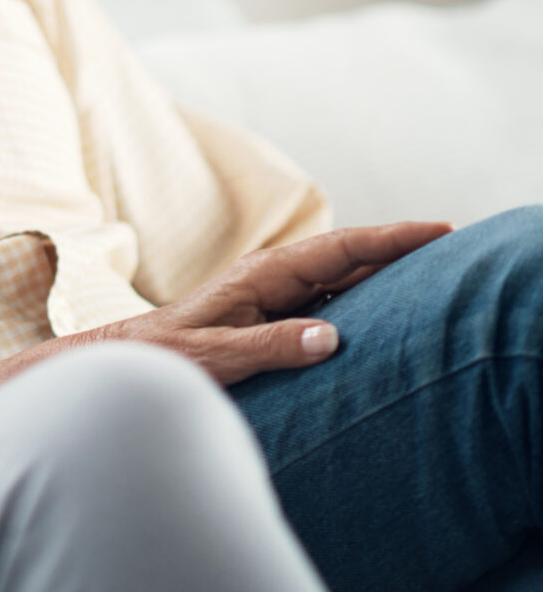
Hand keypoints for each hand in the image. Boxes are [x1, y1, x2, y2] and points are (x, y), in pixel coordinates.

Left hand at [109, 220, 453, 385]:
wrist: (136, 361)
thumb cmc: (169, 357)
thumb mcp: (217, 356)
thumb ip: (270, 346)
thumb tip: (332, 338)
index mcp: (263, 275)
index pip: (339, 249)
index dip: (390, 238)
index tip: (438, 230)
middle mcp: (274, 278)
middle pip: (349, 257)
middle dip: (401, 246)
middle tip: (456, 243)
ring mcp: (276, 295)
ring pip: (343, 278)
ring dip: (386, 271)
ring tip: (438, 270)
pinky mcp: (276, 316)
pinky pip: (331, 301)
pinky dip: (366, 298)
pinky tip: (393, 307)